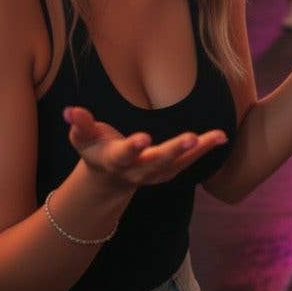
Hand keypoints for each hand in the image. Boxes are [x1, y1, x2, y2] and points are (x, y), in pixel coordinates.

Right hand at [64, 105, 227, 186]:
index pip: (124, 154)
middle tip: (190, 138)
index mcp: (115, 160)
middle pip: (155, 162)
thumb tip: (69, 110)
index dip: (132, 147)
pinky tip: (222, 137)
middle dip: (172, 150)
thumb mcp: (84, 139)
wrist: (108, 180)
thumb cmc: (96, 150)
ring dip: (196, 151)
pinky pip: (188, 162)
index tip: (144, 138)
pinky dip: (205, 150)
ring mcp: (154, 173)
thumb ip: (80, 124)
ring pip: (176, 164)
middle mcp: (136, 169)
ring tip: (216, 137)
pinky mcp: (168, 171)